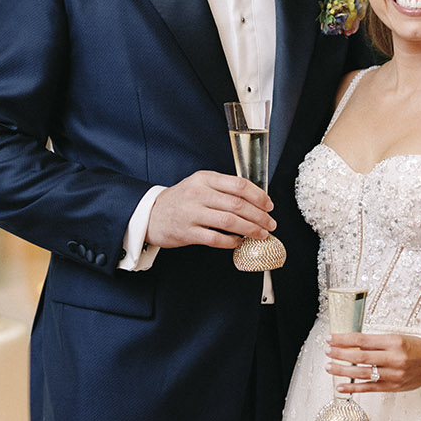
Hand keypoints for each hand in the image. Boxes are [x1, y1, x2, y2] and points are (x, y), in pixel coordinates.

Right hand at [146, 171, 273, 249]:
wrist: (150, 214)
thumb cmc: (180, 200)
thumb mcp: (199, 185)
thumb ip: (223, 188)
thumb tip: (255, 199)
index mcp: (205, 179)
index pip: (239, 185)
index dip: (259, 196)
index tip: (269, 205)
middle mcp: (198, 194)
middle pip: (238, 204)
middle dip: (260, 216)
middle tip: (270, 223)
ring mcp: (192, 213)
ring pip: (230, 221)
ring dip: (251, 229)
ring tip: (261, 233)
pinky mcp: (187, 232)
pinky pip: (216, 238)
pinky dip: (232, 241)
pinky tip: (239, 242)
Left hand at [326, 331, 420, 392]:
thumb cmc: (414, 347)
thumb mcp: (395, 338)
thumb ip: (375, 342)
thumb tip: (350, 344)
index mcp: (393, 342)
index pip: (362, 340)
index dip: (343, 339)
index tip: (330, 338)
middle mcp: (393, 358)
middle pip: (360, 357)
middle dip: (340, 354)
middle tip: (327, 351)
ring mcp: (393, 374)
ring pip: (362, 373)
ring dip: (343, 370)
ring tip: (329, 367)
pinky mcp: (393, 387)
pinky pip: (369, 388)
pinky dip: (353, 388)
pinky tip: (340, 387)